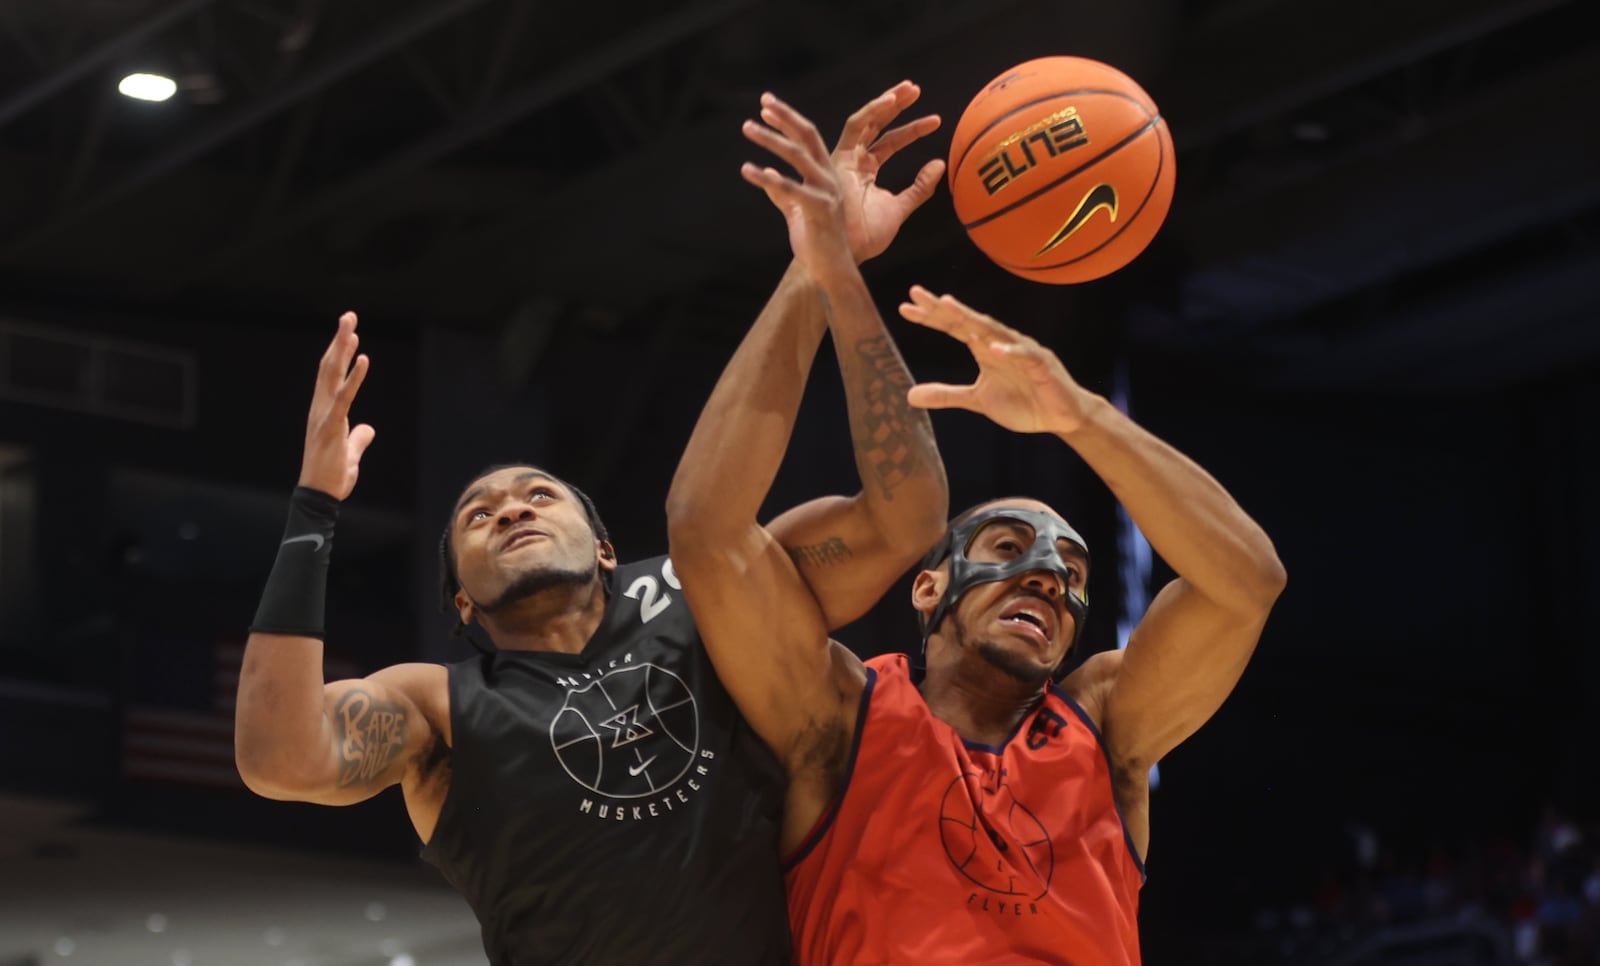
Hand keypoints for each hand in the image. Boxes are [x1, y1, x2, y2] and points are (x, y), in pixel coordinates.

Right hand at [298, 311, 375, 498]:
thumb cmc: (331, 477)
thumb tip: (368, 429)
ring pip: (332, 375)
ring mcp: (324, 415)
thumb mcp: (350, 453)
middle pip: (329, 367)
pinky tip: (363, 358)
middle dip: (339, 340)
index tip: (350, 334)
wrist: (319, 496)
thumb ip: (358, 439)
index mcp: (325, 411)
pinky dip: (354, 377)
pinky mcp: (332, 426)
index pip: (331, 376)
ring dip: (342, 348)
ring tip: (351, 326)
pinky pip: (344, 396)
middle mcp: (320, 408)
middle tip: (348, 316)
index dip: (340, 353)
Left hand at [741, 93, 854, 281]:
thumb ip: (782, 193)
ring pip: (798, 156)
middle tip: (763, 102)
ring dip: (770, 139)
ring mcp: (826, 192)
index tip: (766, 104)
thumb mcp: (796, 211)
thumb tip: (765, 175)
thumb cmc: (816, 241)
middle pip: (808, 136)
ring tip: (747, 127)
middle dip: (785, 116)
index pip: (808, 137)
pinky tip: (748, 170)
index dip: (788, 119)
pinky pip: (790, 189)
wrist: (830, 271)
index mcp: (826, 174)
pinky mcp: (818, 210)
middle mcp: (829, 177)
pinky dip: (768, 178)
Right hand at [829, 81, 944, 262]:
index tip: (936, 121)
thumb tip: (940, 165)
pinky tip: (892, 101)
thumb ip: (919, 187)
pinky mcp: (838, 157)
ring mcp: (844, 158)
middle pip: (876, 124)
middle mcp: (853, 160)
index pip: (890, 142)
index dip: (912, 130)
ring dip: (885, 101)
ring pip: (865, 120)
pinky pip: (854, 126)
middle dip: (895, 105)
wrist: (845, 251)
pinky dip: (872, 111)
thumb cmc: (867, 237)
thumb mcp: (900, 207)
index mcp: (865, 170)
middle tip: (915, 89)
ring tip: (909, 89)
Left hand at [898, 287, 1094, 434]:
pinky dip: (1011, 352)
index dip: (931, 317)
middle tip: (916, 293)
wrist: (1061, 417)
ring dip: (971, 318)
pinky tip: (994, 349)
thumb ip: (946, 395)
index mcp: (984, 348)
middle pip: (968, 320)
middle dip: (943, 308)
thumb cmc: (1022, 401)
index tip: (904, 308)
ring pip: (993, 330)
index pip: (954, 327)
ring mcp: (1021, 351)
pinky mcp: (1042, 365)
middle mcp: (1000, 343)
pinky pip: (1025, 356)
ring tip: (948, 306)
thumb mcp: (977, 400)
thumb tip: (909, 396)